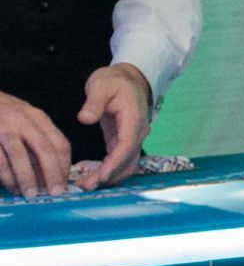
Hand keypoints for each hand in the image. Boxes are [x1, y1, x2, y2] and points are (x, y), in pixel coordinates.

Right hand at [0, 92, 71, 197]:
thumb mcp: (24, 118)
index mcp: (36, 116)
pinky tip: (11, 186)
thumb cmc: (1, 113)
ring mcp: (2, 128)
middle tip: (55, 192)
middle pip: (44, 148)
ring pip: (19, 155)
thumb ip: (37, 140)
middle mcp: (22, 120)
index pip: (59, 142)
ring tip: (30, 194)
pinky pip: (0, 161)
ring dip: (26, 178)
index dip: (64, 166)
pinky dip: (6, 176)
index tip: (64, 183)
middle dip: (52, 173)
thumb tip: (50, 174)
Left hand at [76, 65, 152, 184]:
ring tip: (87, 185)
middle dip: (109, 176)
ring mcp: (132, 138)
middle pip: (127, 160)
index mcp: (133, 119)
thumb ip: (93, 101)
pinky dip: (109, 171)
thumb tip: (84, 118)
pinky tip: (93, 177)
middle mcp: (137, 132)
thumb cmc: (114, 81)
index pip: (127, 145)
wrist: (129, 79)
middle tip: (86, 186)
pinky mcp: (124, 141)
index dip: (115, 163)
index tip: (101, 176)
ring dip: (109, 177)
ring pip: (126, 165)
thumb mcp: (101, 85)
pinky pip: (120, 161)